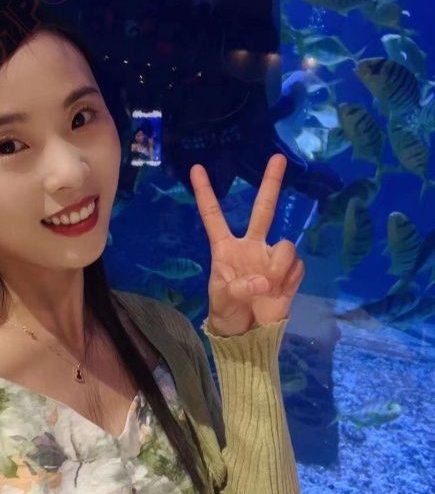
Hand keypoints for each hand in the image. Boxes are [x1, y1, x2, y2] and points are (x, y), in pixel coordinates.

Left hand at [190, 154, 304, 335]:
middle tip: (278, 157)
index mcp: (225, 248)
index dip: (205, 193)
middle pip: (263, 209)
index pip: (213, 216)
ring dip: (280, 267)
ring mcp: (271, 257)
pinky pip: (297, 267)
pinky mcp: (290, 273)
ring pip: (286, 245)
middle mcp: (251, 245)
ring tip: (270, 288)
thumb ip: (238, 290)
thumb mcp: (222, 303)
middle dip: (271, 183)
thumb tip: (263, 280)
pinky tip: (280, 293)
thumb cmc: (227, 315)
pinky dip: (290, 281)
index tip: (196, 168)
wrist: (250, 336)